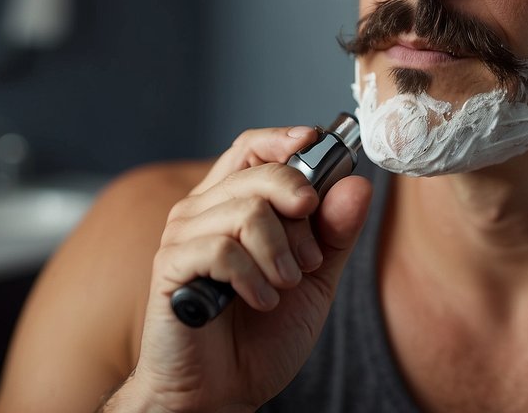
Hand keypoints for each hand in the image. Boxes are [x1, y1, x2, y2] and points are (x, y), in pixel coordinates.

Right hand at [112, 125, 371, 410]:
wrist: (222, 393)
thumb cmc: (262, 336)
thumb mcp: (315, 281)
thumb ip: (335, 234)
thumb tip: (356, 184)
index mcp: (231, 203)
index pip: (252, 147)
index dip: (283, 139)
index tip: (316, 142)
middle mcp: (202, 210)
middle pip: (259, 174)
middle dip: (300, 211)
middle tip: (311, 259)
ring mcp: (182, 236)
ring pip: (246, 210)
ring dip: (280, 254)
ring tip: (284, 287)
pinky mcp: (171, 267)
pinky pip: (222, 249)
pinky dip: (253, 277)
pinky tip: (260, 301)